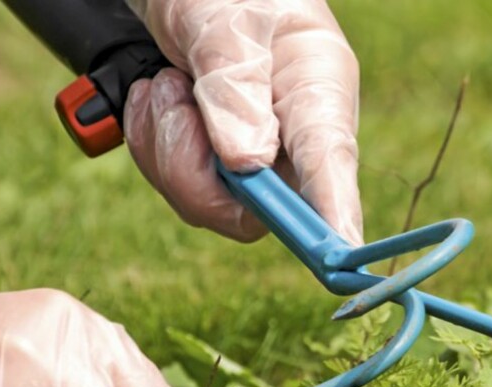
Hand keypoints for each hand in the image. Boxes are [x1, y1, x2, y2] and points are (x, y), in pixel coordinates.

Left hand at [123, 0, 363, 245]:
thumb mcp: (226, 22)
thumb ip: (237, 89)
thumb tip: (249, 164)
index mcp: (318, 93)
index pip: (331, 167)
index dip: (335, 219)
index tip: (339, 258)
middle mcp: (293, 134)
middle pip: (260, 207)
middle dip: (195, 173)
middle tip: (173, 109)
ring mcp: (255, 150)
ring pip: (210, 200)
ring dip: (166, 146)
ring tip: (165, 84)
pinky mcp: (217, 156)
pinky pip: (180, 182)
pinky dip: (152, 141)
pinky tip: (158, 91)